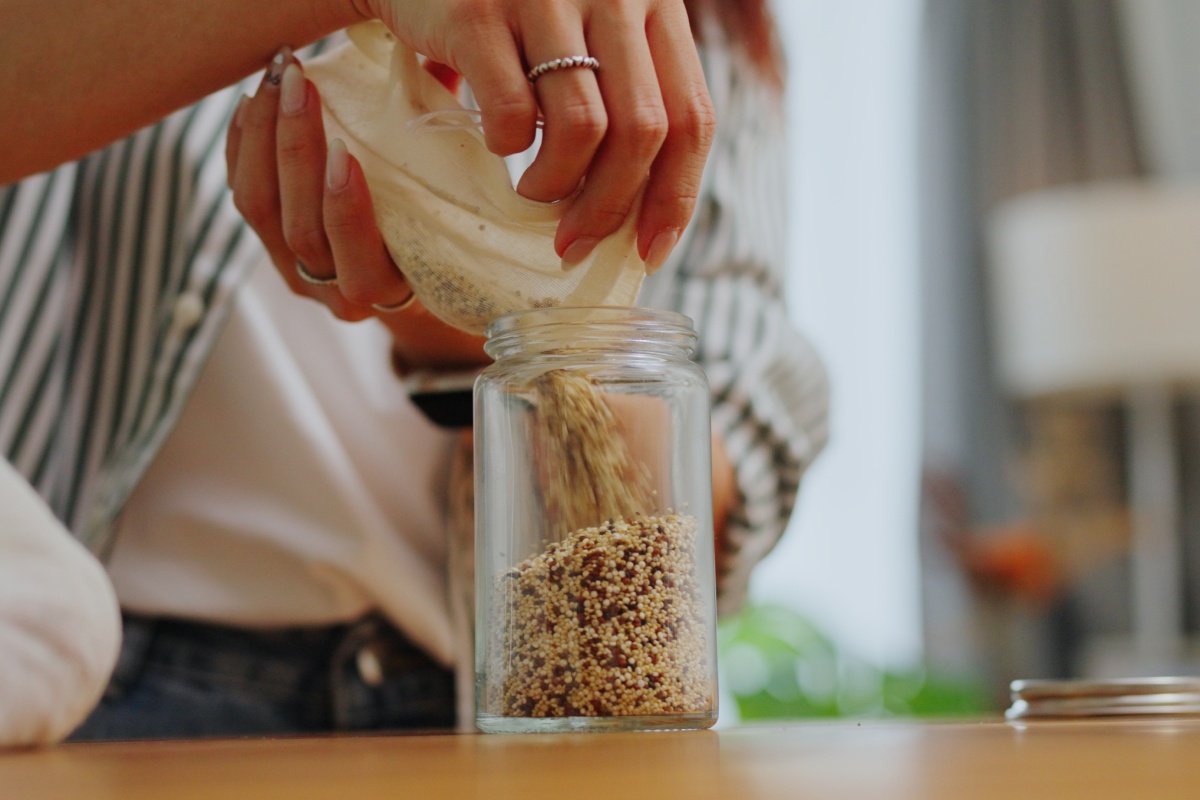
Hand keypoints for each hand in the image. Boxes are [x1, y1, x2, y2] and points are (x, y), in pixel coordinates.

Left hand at [226, 52, 486, 372]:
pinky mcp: (267, 245)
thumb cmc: (445, 224)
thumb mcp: (455, 197)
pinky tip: (255, 101)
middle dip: (296, 150)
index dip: (346, 212)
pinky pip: (242, 196)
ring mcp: (295, 271)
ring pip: (261, 209)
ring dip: (265, 137)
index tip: (347, 150)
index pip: (358, 262)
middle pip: (300, 229)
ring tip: (280, 79)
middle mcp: (335, 291)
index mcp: (389, 290)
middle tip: (303, 85)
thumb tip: (446, 63)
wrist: (414, 271)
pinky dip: (243, 145)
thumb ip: (448, 137)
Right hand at [365, 0, 715, 268]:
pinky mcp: (479, 12)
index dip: (677, 195)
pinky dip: (506, 146)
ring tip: (534, 191)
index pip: (691, 115)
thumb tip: (641, 209)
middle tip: (576, 242)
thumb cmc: (517, 8)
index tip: (651, 248)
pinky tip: (498, 143)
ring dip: (557, 184)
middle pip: (643, 132)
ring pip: (584, 128)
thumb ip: (626, 90)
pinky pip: (512, 112)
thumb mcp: (590, 28)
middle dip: (611, 207)